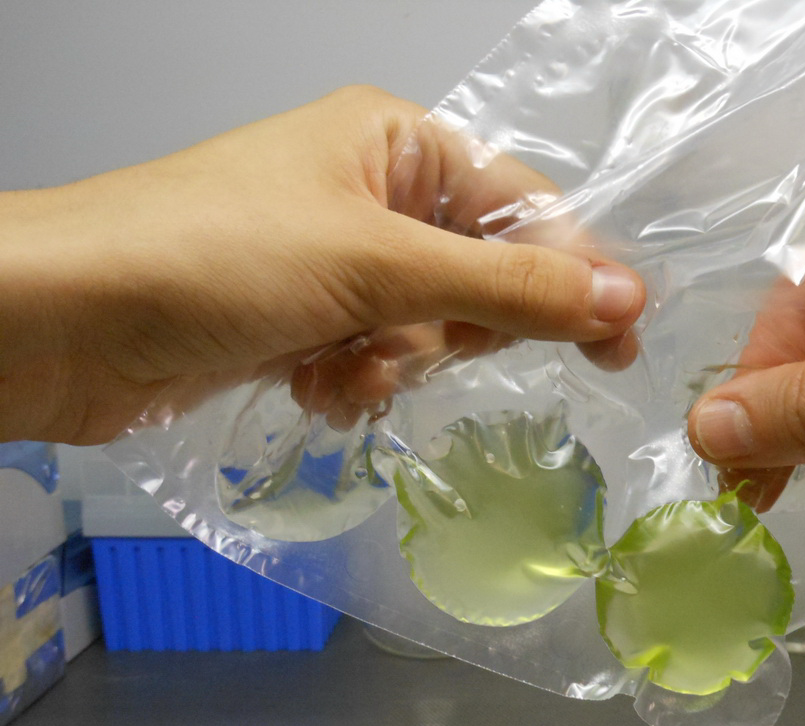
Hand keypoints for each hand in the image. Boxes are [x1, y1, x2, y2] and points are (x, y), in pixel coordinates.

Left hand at [0, 85, 644, 443]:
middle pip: (479, 276)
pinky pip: (376, 361)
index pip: (523, 206)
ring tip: (342, 367)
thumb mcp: (380, 264)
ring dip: (394, 364)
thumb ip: (510, 287)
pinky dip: (355, 383)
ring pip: (429, 332)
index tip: (617, 341)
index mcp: (396, 143)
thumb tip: (623, 297)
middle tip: (413, 345)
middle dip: (452, 330)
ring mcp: (335, 262)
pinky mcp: (302, 321)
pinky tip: (313, 386)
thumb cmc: (212, 257)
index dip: (573, 274)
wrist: (63, 322)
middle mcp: (371, 195)